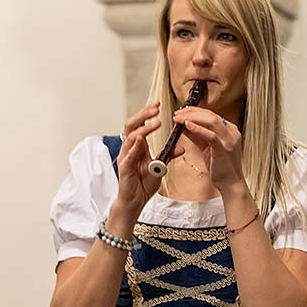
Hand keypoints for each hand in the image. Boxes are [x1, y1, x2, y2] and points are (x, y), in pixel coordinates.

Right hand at [114, 102, 180, 216]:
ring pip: (130, 138)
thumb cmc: (143, 184)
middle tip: (155, 109)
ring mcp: (126, 158)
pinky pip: (128, 156)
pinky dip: (134, 147)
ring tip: (155, 123)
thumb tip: (181, 146)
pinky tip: (140, 140)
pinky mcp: (125, 168)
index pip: (140, 125)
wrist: (135, 201)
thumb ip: (169, 155)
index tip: (157, 105)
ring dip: (143, 129)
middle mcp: (129, 149)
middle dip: (143, 115)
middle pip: (132, 126)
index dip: (147, 114)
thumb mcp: (161, 167)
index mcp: (137, 147)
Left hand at [173, 107, 244, 190]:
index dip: (195, 111)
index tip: (181, 111)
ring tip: (179, 119)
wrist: (231, 183)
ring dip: (192, 118)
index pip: (211, 115)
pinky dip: (198, 129)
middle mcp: (232, 132)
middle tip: (178, 114)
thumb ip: (198, 136)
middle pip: (210, 115)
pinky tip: (188, 126)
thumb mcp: (207, 148)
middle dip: (192, 112)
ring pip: (211, 121)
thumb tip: (184, 126)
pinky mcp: (225, 149)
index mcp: (229, 130)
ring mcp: (229, 140)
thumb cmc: (221, 167)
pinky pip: (211, 136)